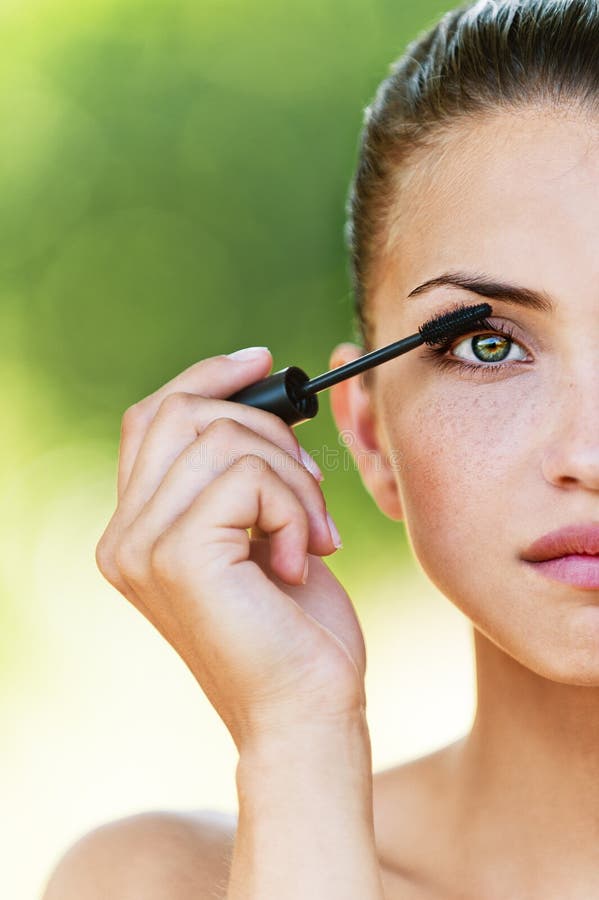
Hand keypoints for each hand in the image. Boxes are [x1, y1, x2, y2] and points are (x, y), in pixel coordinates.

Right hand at [95, 348, 367, 751]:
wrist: (305, 712)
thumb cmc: (295, 628)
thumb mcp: (261, 530)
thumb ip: (238, 470)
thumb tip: (257, 389)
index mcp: (137, 528)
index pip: (154, 417)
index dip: (206, 378)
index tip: (263, 362)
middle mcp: (124, 535)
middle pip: (185, 412)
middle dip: (268, 432)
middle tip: (310, 490)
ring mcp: (142, 545)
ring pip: (226, 440)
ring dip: (293, 479)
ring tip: (315, 536)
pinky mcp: (178, 555)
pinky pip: (247, 476)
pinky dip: (293, 505)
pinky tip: (304, 559)